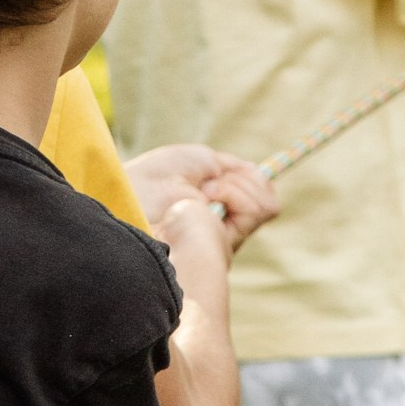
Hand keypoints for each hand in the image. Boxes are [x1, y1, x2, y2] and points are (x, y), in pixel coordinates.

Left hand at [127, 143, 278, 253]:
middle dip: (242, 180)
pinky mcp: (229, 245)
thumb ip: (232, 169)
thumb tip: (259, 174)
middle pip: (265, 199)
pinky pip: (257, 211)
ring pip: (264, 204)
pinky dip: (235, 194)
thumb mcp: (199, 161)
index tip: (233, 169)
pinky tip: (208, 197)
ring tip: (204, 190)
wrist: (139, 195)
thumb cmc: (157, 177)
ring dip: (236, 186)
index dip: (254, 179)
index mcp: (214, 206)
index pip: (256, 196)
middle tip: (208, 181)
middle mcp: (223, 225)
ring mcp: (227, 235)